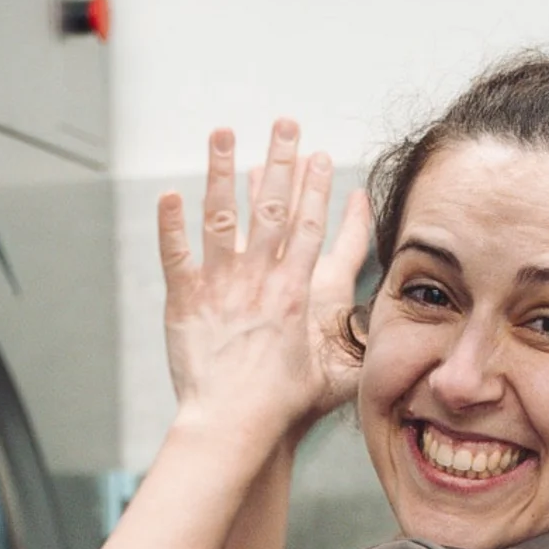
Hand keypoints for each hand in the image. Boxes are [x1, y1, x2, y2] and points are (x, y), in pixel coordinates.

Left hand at [157, 120, 371, 448]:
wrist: (236, 425)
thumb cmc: (284, 409)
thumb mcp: (335, 376)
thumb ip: (355, 346)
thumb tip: (381, 333)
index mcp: (295, 293)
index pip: (310, 228)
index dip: (317, 189)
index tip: (320, 156)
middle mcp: (260, 281)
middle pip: (273, 208)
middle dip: (280, 160)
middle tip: (284, 123)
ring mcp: (220, 288)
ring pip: (221, 217)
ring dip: (221, 171)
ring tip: (223, 133)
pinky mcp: (185, 303)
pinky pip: (176, 255)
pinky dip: (170, 225)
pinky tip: (168, 194)